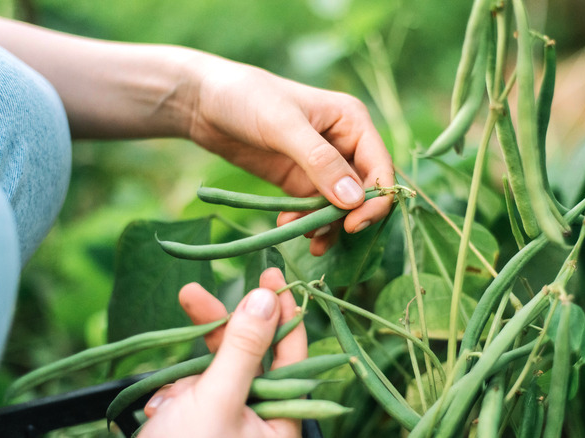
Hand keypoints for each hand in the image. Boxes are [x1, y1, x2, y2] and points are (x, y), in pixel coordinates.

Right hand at [139, 268, 306, 437]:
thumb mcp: (218, 399)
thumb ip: (243, 349)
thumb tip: (266, 298)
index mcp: (282, 417)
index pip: (291, 352)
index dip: (283, 311)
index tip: (270, 275)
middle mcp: (260, 418)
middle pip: (248, 355)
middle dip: (217, 329)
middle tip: (192, 294)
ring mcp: (228, 419)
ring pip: (213, 372)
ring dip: (186, 377)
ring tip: (167, 401)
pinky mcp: (197, 423)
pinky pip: (190, 392)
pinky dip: (173, 396)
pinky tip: (158, 414)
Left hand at [184, 54, 394, 254]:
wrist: (204, 102)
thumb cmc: (246, 98)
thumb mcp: (284, 126)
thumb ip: (320, 162)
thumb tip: (353, 200)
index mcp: (352, 122)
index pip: (380, 167)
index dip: (375, 198)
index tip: (354, 224)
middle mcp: (344, 144)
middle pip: (364, 191)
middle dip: (348, 217)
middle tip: (323, 236)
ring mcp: (322, 165)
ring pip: (340, 206)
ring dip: (326, 225)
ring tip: (304, 237)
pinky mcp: (300, 181)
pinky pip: (315, 209)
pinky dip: (308, 223)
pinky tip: (288, 227)